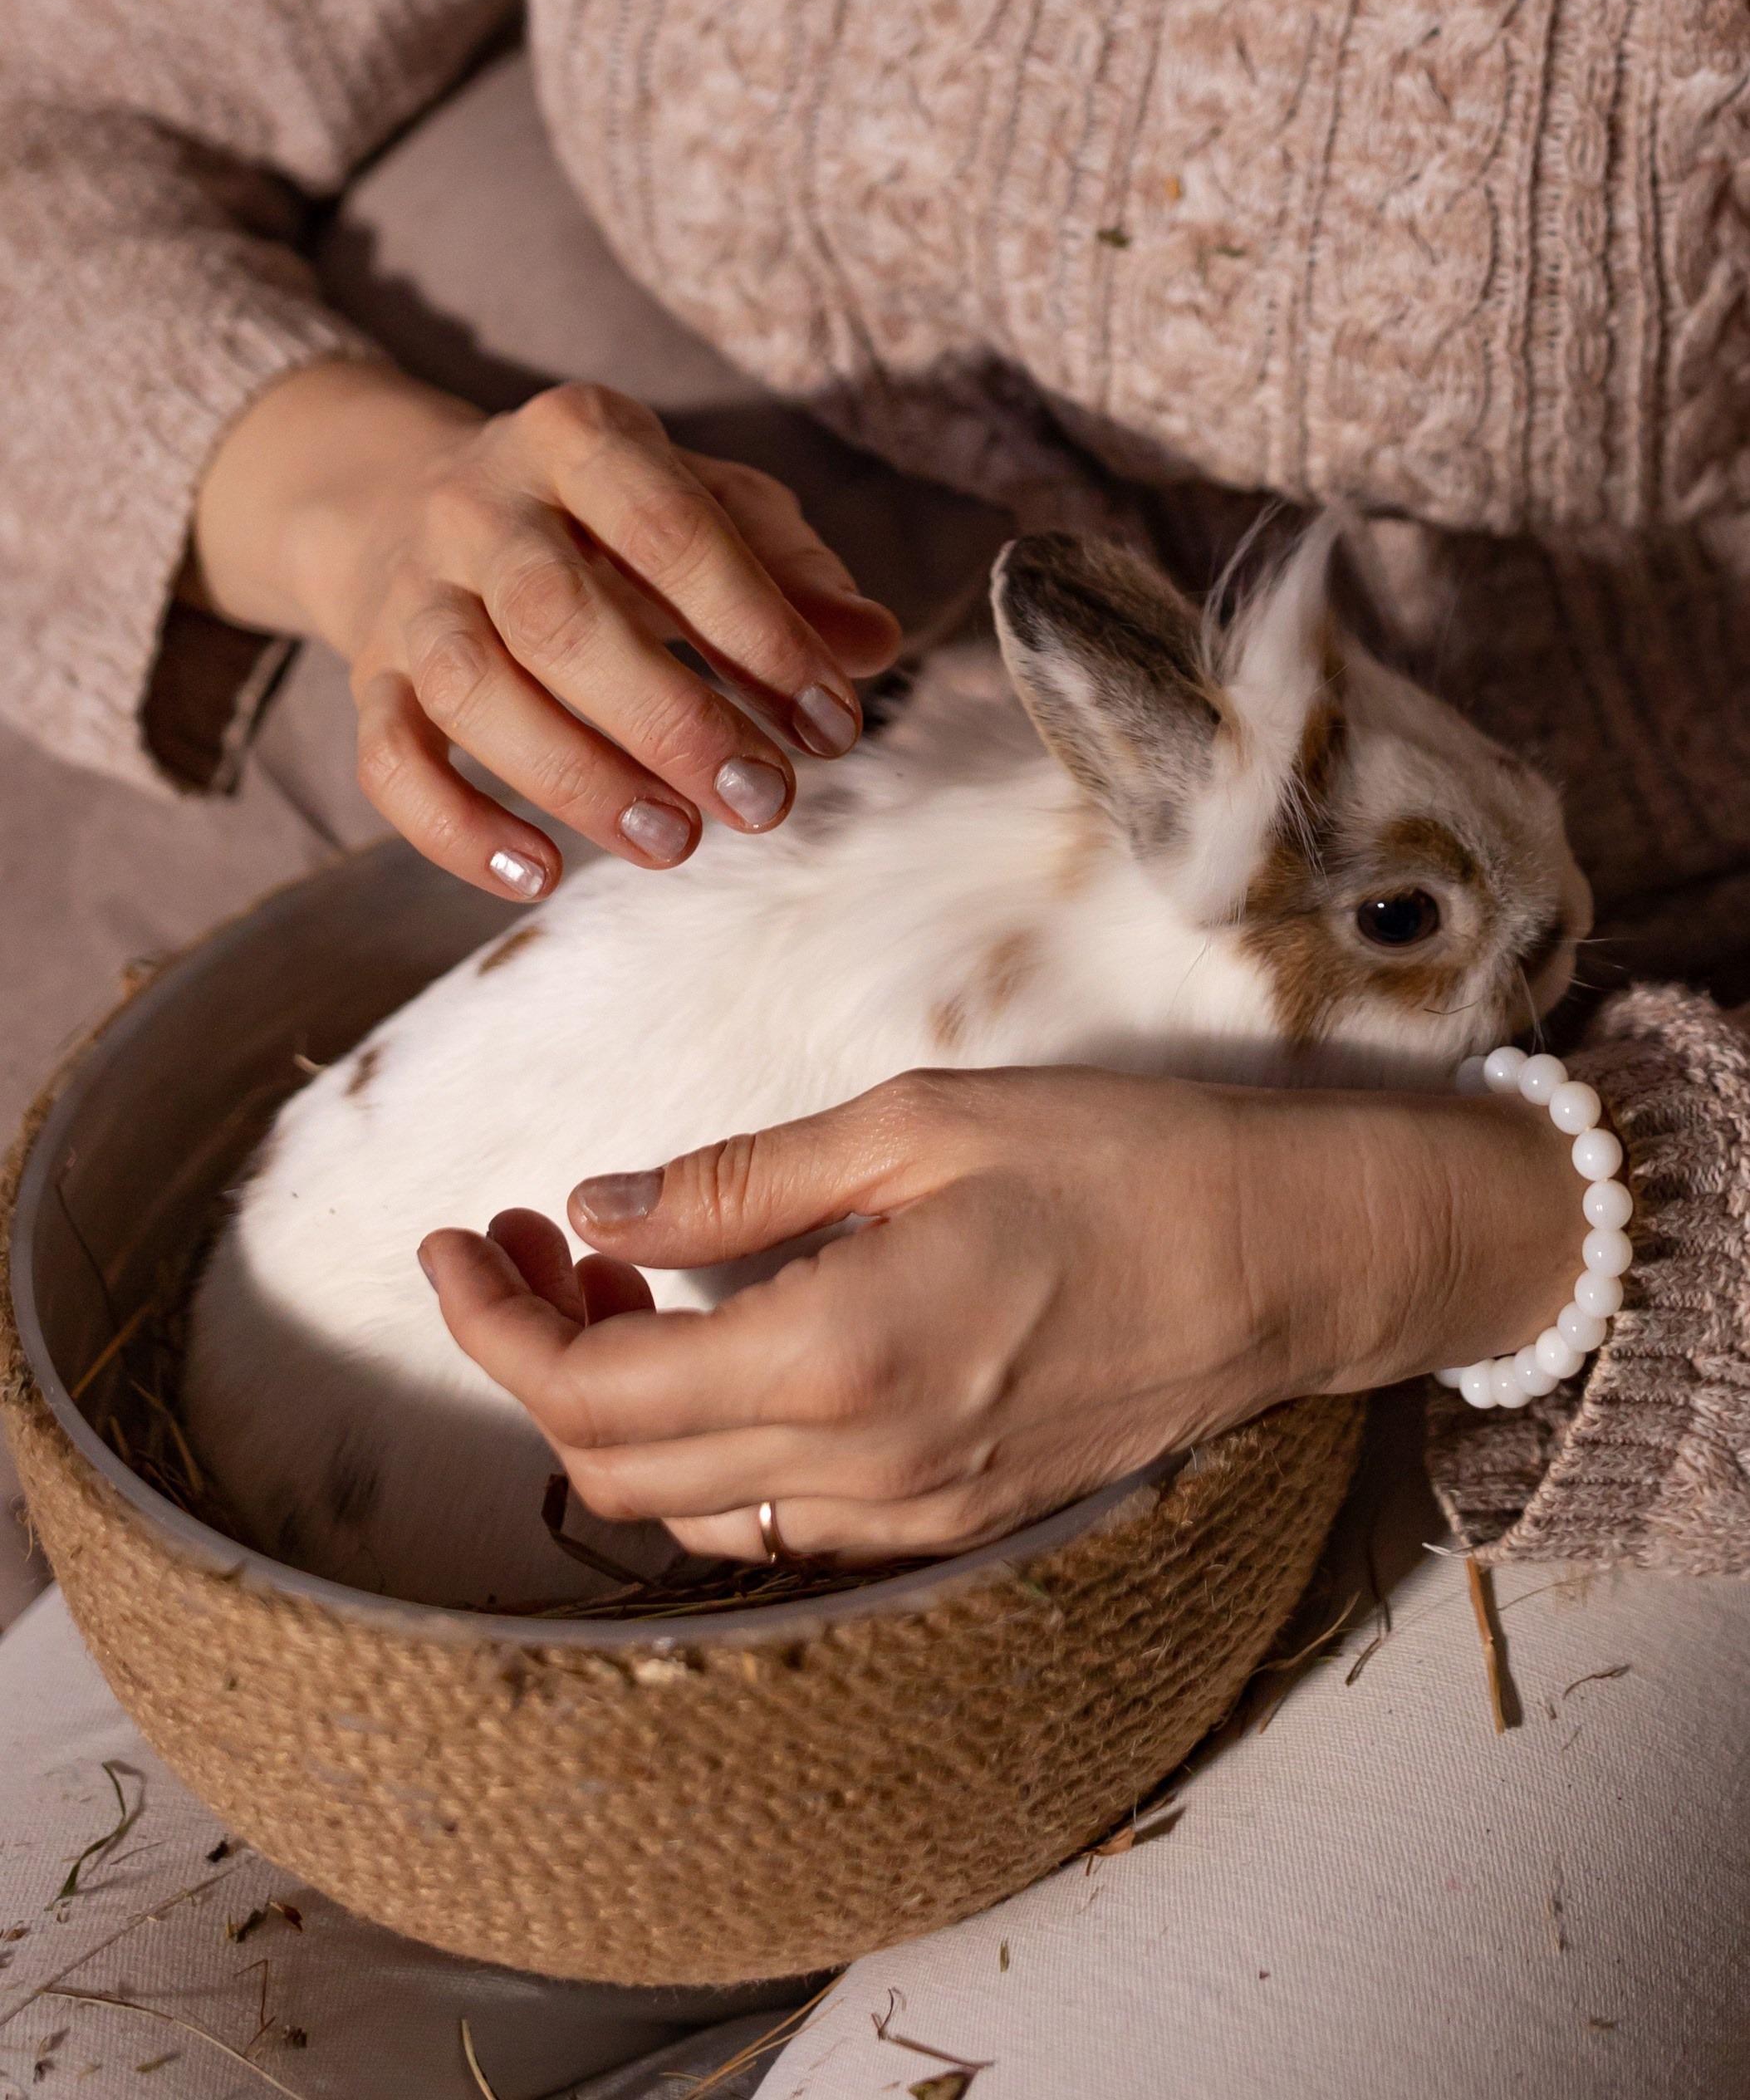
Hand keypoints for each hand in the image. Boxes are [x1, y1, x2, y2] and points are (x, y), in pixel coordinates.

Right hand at [190, 360, 900, 893]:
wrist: (408, 502)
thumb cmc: (601, 518)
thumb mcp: (704, 503)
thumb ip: (792, 571)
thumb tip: (872, 646)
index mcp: (576, 436)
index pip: (670, 529)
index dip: (757, 629)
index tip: (832, 721)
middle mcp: (478, 507)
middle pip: (559, 618)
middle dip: (671, 722)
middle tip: (764, 800)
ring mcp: (412, 594)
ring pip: (471, 691)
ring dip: (577, 779)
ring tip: (675, 843)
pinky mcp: (367, 677)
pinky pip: (390, 761)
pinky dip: (458, 829)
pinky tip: (541, 873)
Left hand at [417, 1066, 1579, 1562]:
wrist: (1295, 1259)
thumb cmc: (1124, 1162)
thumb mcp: (919, 1123)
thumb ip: (739, 1181)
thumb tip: (599, 1203)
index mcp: (839, 1355)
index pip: (590, 1386)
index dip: (489, 1321)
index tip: (453, 1238)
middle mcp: (862, 1466)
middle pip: (614, 1465)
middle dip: (531, 1356)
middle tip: (521, 1241)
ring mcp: (912, 1512)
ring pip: (688, 1503)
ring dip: (615, 1402)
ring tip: (614, 1275)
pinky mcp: (954, 1518)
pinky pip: (778, 1511)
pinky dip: (706, 1436)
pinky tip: (721, 1333)